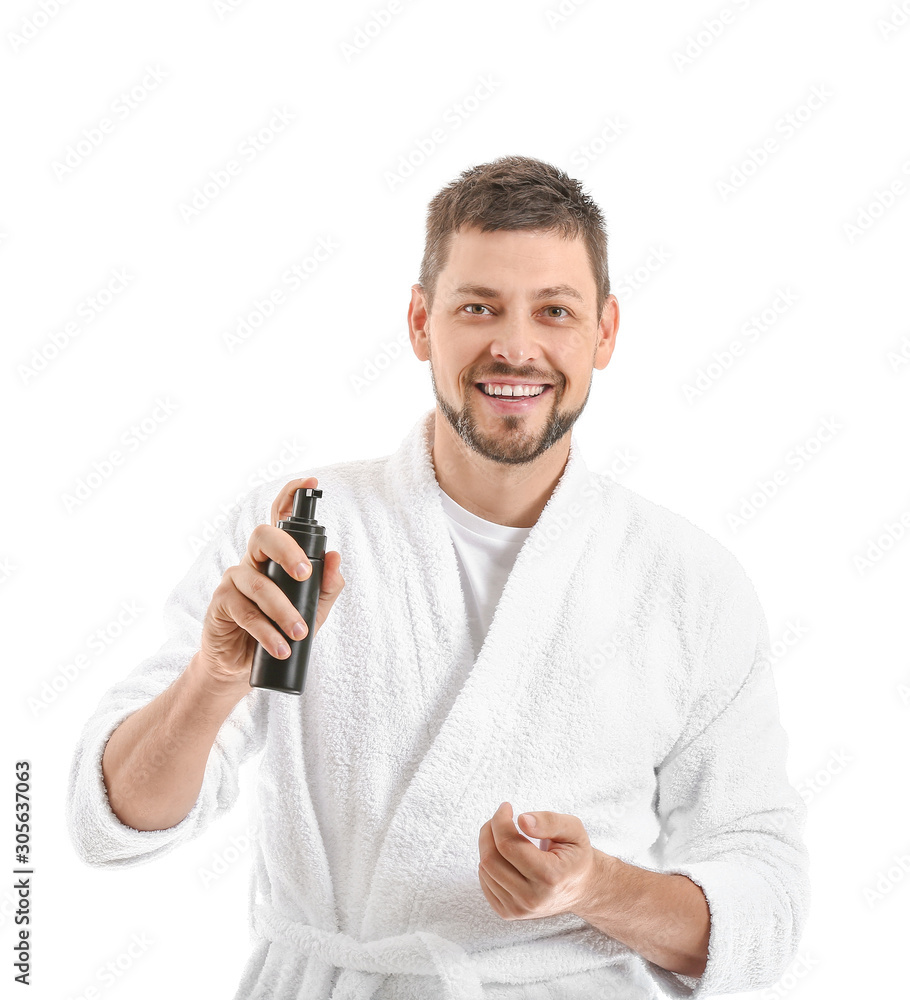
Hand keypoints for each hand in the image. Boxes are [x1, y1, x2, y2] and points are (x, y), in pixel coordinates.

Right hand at [198, 476, 344, 688]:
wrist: (242, 667)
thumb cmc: (279, 632)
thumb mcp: (312, 612)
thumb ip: (327, 588)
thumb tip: (337, 557)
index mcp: (275, 557)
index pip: (280, 520)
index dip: (291, 496)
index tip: (310, 482)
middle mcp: (253, 560)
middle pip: (263, 536)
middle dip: (287, 550)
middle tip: (305, 575)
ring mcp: (234, 579)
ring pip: (258, 582)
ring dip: (282, 609)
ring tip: (300, 632)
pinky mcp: (220, 602)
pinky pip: (245, 611)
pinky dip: (266, 631)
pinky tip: (280, 645)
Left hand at [477, 802, 598, 919]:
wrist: (581, 889)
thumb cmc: (575, 855)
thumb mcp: (574, 830)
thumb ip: (550, 821)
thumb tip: (522, 819)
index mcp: (550, 877)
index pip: (508, 846)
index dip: (500, 821)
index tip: (506, 807)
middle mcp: (533, 898)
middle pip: (491, 859)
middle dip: (489, 830)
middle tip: (500, 817)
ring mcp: (519, 909)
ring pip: (484, 870)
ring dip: (487, 845)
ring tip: (504, 833)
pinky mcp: (508, 913)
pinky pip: (484, 882)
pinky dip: (488, 862)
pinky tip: (503, 855)